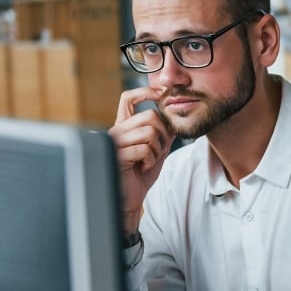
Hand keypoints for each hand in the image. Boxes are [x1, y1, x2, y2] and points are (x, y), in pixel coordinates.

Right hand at [108, 87, 175, 232]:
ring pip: (149, 132)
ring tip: (149, 160)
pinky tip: (143, 167)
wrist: (130, 198)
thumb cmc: (140, 175)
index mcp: (123, 126)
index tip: (161, 94)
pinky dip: (151, 160)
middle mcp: (116, 130)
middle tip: (159, 149)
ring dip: (158, 149)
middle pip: (149, 116)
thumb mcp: (156, 150)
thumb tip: (175, 117)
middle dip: (163, 134)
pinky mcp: (118, 156)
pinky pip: (145, 149)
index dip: (145, 92)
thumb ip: (163, 133)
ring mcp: (115, 143)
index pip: (128, 98)